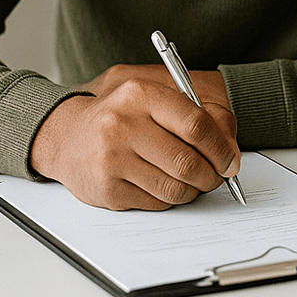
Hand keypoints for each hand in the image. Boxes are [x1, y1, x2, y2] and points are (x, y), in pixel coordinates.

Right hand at [31, 65, 239, 210]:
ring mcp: (111, 160)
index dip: (221, 147)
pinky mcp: (106, 190)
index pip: (196, 124)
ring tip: (193, 181)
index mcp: (140, 94)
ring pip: (175, 188)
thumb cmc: (120, 114)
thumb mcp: (156, 95)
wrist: (66, 135)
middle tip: (217, 176)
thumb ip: (200, 113)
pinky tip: (165, 185)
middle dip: (212, 175)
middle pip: (187, 162)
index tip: (230, 159)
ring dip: (194, 190)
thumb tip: (231, 153)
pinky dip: (171, 198)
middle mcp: (122, 125)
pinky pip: (157, 203)